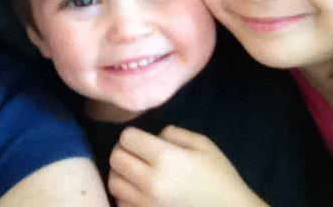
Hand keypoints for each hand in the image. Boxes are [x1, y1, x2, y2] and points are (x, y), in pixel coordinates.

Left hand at [108, 126, 268, 206]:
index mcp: (165, 158)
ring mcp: (146, 205)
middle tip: (136, 154)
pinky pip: (121, 204)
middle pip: (115, 158)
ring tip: (136, 173)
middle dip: (123, 151)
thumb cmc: (219, 178)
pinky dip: (126, 195)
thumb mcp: (202, 145)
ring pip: (114, 182)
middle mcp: (151, 182)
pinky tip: (140, 192)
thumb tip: (152, 137)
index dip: (132, 135)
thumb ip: (173, 133)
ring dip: (121, 174)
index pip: (127, 138)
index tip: (141, 139)